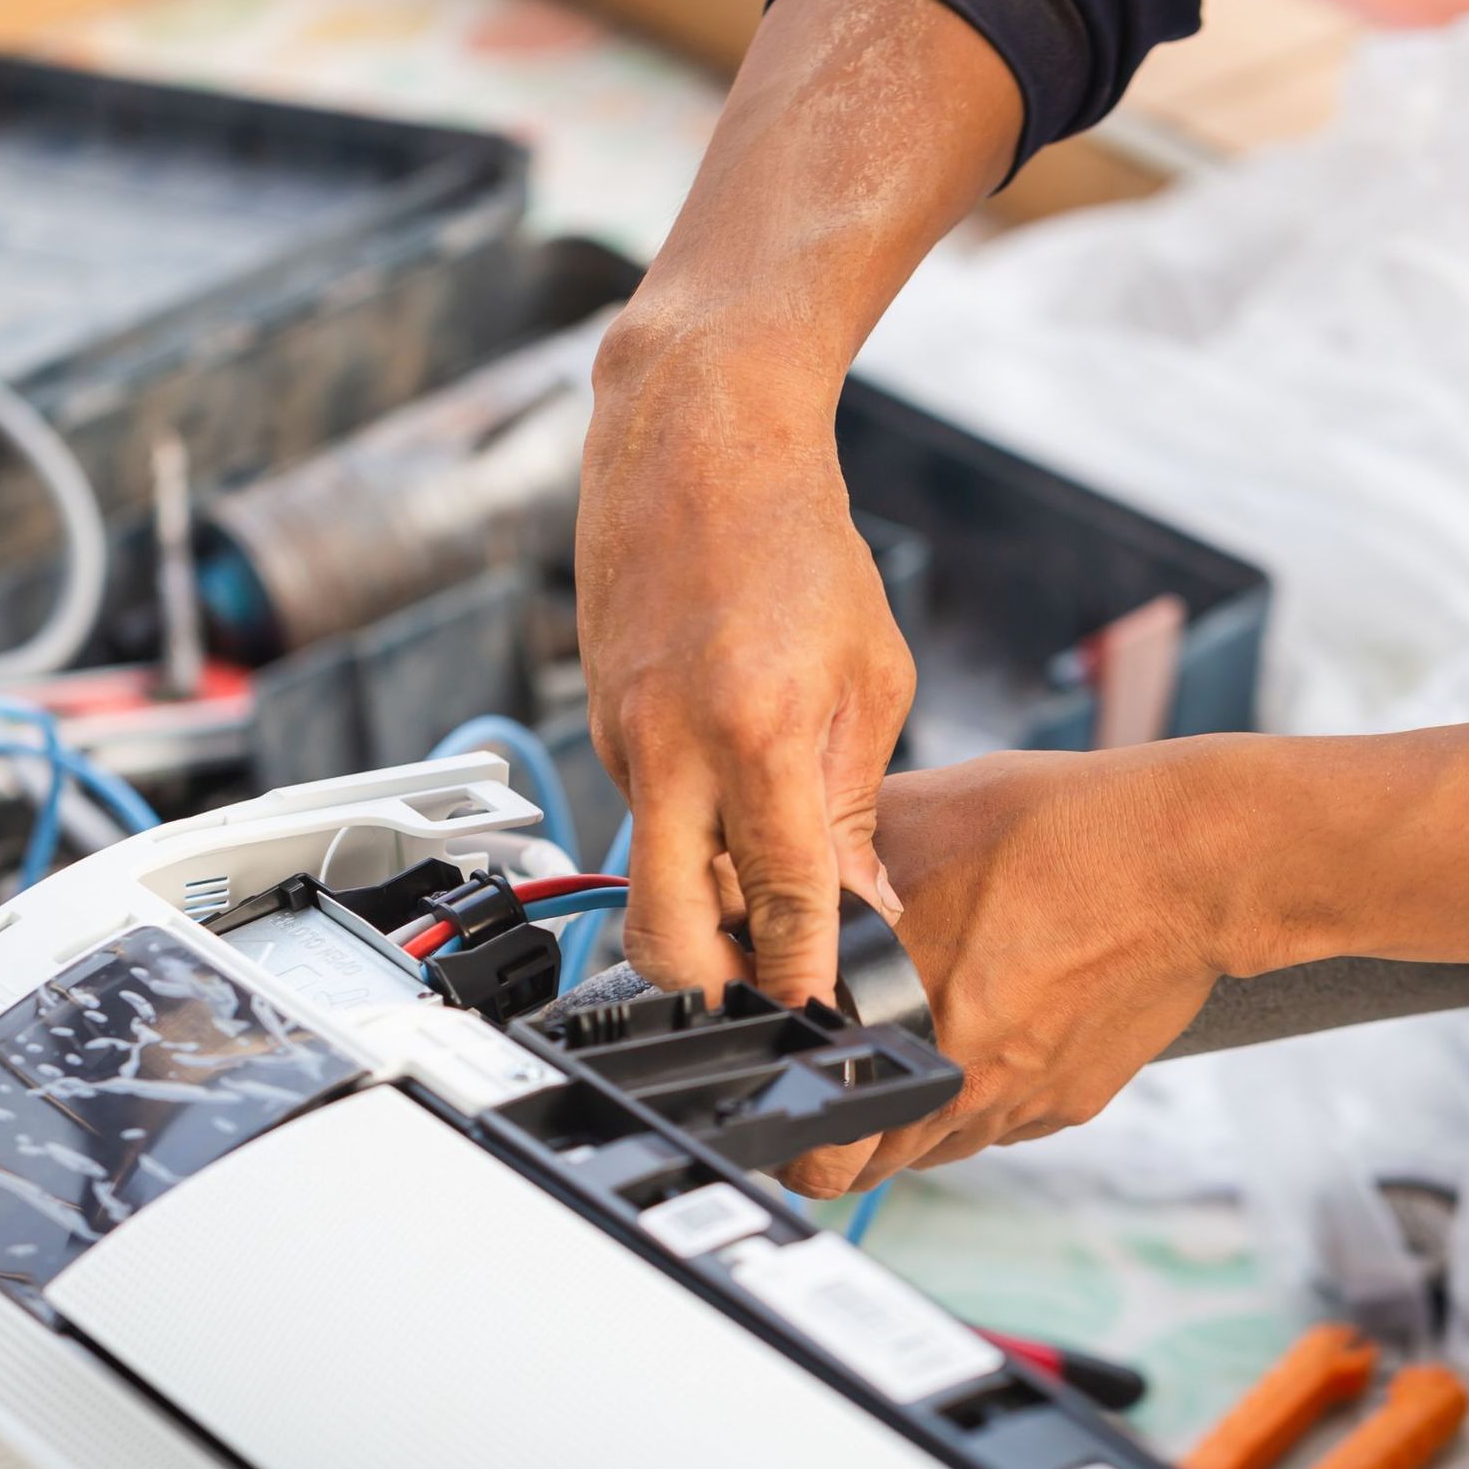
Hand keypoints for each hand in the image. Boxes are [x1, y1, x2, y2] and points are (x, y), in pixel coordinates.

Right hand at [578, 322, 913, 1007]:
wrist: (694, 442)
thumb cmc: (796, 542)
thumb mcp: (870, 676)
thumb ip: (855, 802)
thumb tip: (857, 903)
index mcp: (756, 732)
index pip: (780, 899)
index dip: (803, 978)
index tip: (823, 1025)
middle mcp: (669, 749)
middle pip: (661, 933)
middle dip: (709, 992)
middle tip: (765, 1000)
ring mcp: (620, 742)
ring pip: (650, 876)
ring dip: (702, 909)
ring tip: (767, 898)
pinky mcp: (599, 730)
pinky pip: (643, 818)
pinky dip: (687, 838)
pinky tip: (732, 808)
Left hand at [781, 742, 1249, 1197]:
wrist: (1186, 861)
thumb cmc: (1053, 832)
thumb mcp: (911, 819)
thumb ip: (830, 861)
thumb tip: (767, 867)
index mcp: (895, 1022)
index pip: (814, 1130)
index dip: (787, 1119)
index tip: (782, 1097)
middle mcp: (953, 1082)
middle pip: (866, 1165)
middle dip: (837, 1139)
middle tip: (828, 1091)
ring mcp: (1015, 1103)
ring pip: (931, 1149)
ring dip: (905, 1121)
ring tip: (902, 1057)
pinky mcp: (1068, 1103)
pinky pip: (998, 1124)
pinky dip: (974, 1099)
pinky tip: (978, 1037)